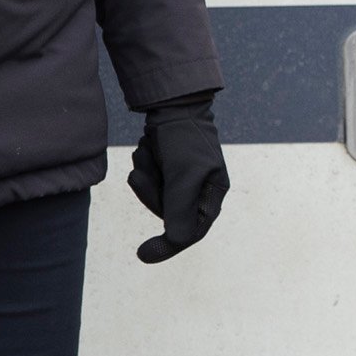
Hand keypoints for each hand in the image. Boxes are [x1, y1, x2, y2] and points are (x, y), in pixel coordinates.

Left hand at [127, 96, 228, 263]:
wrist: (171, 101)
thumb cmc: (184, 136)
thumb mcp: (183, 173)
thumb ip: (180, 208)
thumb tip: (177, 240)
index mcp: (213, 193)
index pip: (192, 231)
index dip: (168, 246)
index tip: (142, 255)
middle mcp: (199, 190)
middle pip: (166, 214)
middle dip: (151, 192)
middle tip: (143, 173)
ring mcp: (180, 180)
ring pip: (152, 196)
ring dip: (146, 174)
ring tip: (150, 152)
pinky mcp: (164, 169)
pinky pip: (145, 180)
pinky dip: (143, 165)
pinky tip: (149, 148)